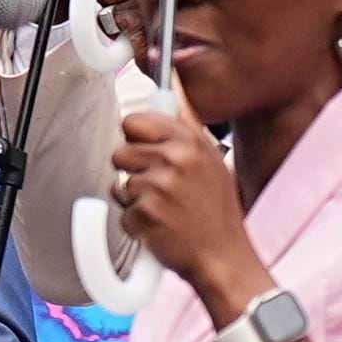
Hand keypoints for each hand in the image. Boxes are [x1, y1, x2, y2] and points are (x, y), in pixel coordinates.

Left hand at [105, 95, 263, 314]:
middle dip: (133, 172)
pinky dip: (136, 223)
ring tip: (164, 209)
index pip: (135, 121)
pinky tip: (160, 227)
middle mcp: (175, 159)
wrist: (223, 256)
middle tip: (159, 189)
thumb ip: (187, 127)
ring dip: (134, 200)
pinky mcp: (145, 213)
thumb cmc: (216, 212)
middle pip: (120, 152)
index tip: (144, 151)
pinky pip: (122, 212)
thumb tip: (172, 84)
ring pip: (119, 183)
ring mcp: (158, 187)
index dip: (135, 138)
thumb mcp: (213, 160)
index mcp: (191, 142)